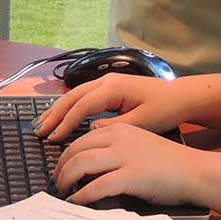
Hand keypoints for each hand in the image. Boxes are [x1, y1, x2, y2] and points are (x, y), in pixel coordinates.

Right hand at [34, 73, 192, 142]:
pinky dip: (70, 106)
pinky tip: (62, 117)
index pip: (82, 104)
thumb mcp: (141, 122)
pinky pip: (84, 96)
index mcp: (114, 87)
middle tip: (39, 131)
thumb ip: (114, 126)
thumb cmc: (164, 109)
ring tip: (43, 124)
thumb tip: (90, 129)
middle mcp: (107, 81)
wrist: (181, 96)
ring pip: (76, 94)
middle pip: (73, 96)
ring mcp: (108, 82)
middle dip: (55, 113)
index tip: (53, 138)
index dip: (66, 121)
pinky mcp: (110, 88)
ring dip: (59, 109)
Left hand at [52, 122, 204, 208]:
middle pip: (76, 149)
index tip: (61, 168)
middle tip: (57, 183)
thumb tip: (90, 158)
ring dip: (66, 180)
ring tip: (64, 192)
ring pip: (81, 164)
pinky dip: (82, 196)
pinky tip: (78, 202)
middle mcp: (120, 138)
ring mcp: (125, 156)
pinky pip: (96, 186)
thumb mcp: (138, 143)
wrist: (193, 170)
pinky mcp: (131, 176)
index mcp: (121, 129)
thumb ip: (115, 146)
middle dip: (61, 168)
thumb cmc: (168, 162)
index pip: (82, 138)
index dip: (66, 155)